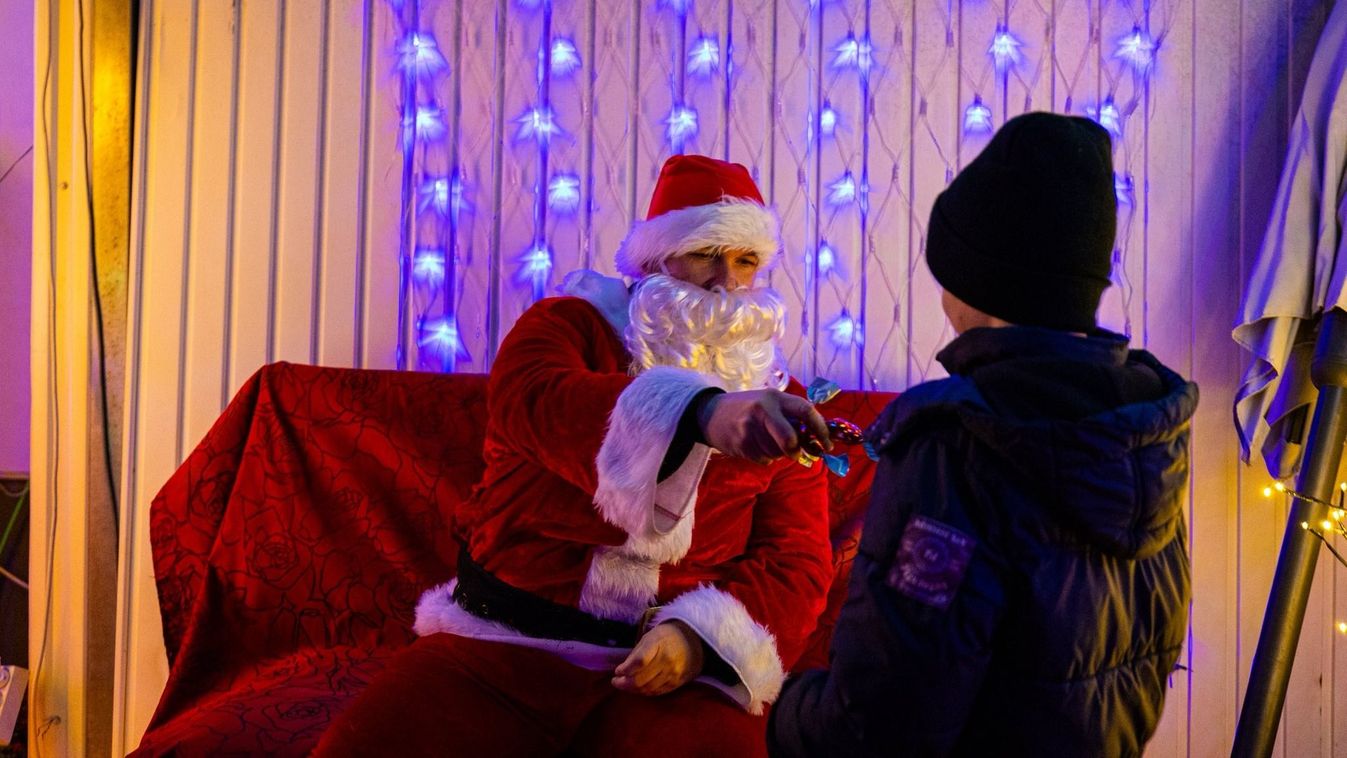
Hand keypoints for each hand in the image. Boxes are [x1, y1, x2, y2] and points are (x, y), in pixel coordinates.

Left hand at [612, 621, 704, 695]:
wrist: (693, 640)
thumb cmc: (666, 637)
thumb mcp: (650, 637)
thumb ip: (636, 653)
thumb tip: (621, 672)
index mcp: (659, 643)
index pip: (640, 661)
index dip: (626, 669)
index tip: (617, 671)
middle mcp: (667, 660)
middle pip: (641, 679)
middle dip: (624, 683)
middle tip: (616, 682)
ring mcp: (673, 673)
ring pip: (648, 688)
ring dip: (633, 689)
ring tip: (624, 685)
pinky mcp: (677, 683)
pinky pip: (657, 692)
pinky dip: (645, 692)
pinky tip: (638, 688)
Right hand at [697, 389, 832, 463]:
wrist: (711, 414)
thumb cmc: (747, 408)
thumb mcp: (768, 402)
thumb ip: (790, 415)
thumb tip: (816, 438)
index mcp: (775, 397)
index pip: (806, 411)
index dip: (820, 430)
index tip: (827, 444)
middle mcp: (763, 410)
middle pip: (790, 439)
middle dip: (796, 450)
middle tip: (796, 453)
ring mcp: (750, 428)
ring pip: (777, 452)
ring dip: (778, 453)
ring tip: (765, 441)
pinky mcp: (741, 444)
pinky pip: (765, 459)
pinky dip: (765, 457)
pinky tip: (754, 445)